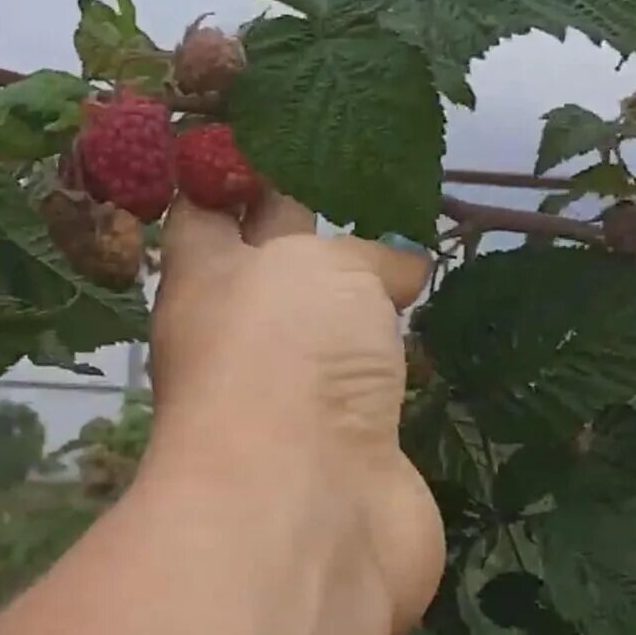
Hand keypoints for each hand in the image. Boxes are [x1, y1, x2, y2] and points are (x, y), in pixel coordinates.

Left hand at [147, 191, 444, 634]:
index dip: (225, 166)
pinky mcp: (354, 450)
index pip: (205, 205)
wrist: (306, 510)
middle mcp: (243, 332)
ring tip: (408, 238)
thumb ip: (358, 255)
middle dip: (300, 218)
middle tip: (360, 162)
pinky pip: (371, 385)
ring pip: (323, 325)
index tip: (265, 124)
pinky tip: (430, 331)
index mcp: (205, 276)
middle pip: (268, 261)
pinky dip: (396, 359)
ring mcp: (296, 397)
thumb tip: (399, 269)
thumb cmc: (283, 358)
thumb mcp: (317, 266)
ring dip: (354, 292)